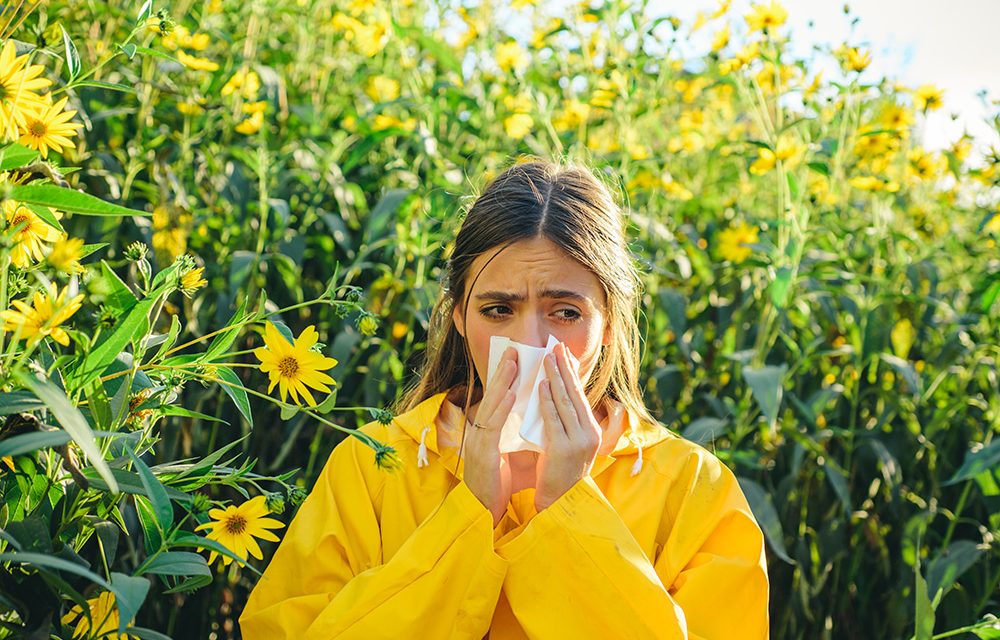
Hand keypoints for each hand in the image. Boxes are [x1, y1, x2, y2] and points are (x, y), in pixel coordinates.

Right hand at [463, 346, 517, 526]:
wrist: (484, 511)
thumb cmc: (497, 484)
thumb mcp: (507, 453)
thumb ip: (513, 434)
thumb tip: (530, 415)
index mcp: (487, 431)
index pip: (497, 398)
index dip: (505, 377)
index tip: (515, 357)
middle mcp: (481, 431)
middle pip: (492, 395)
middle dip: (503, 371)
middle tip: (514, 349)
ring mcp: (480, 441)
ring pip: (492, 405)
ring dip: (503, 382)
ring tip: (513, 362)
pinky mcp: (483, 453)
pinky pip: (494, 425)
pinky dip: (503, 407)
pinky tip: (512, 393)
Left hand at [534, 342, 601, 511]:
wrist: (560, 502)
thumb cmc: (560, 472)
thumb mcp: (569, 443)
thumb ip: (566, 421)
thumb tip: (555, 392)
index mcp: (593, 430)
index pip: (581, 395)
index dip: (572, 372)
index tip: (563, 352)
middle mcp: (590, 433)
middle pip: (575, 394)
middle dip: (564, 368)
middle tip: (554, 347)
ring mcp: (578, 441)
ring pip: (565, 403)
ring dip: (555, 378)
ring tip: (546, 359)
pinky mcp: (563, 449)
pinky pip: (554, 419)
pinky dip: (547, 400)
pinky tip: (541, 385)